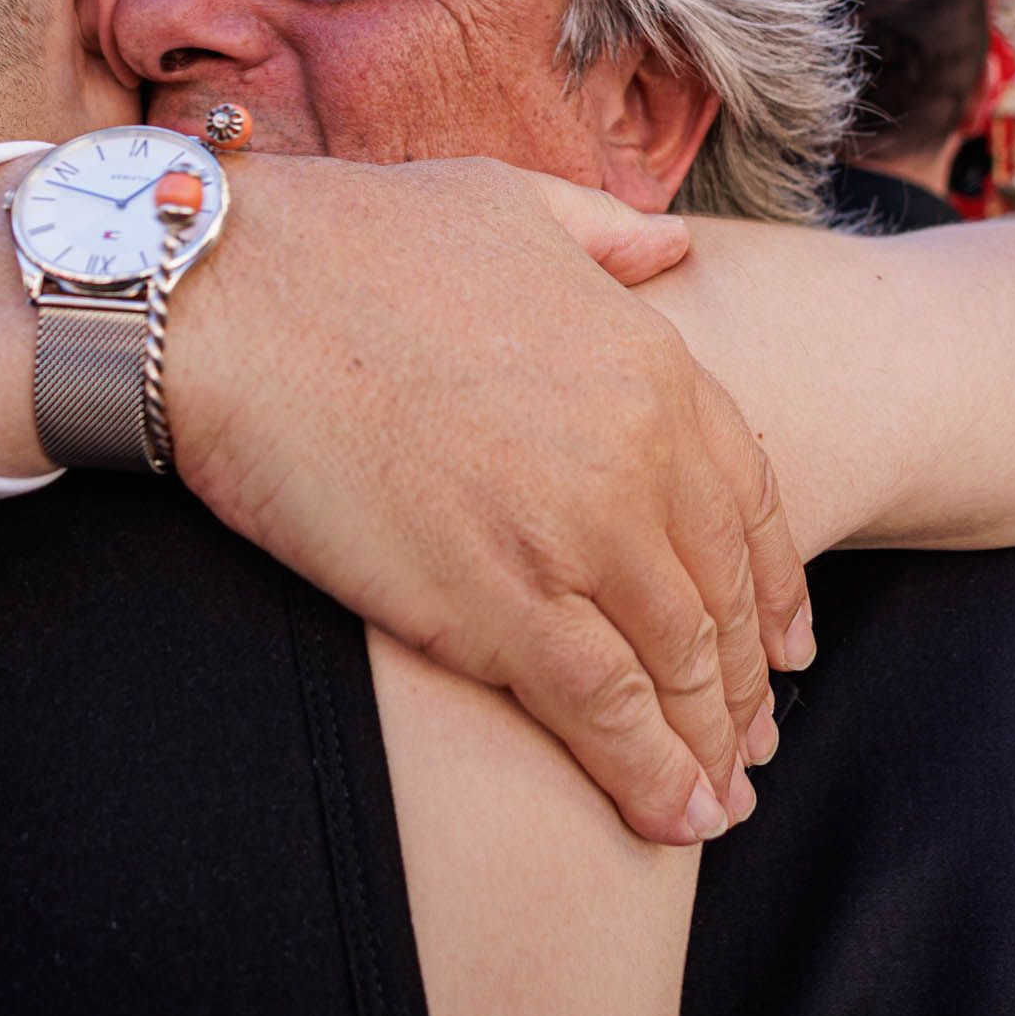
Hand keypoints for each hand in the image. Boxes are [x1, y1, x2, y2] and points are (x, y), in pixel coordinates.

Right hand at [164, 154, 801, 845]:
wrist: (230, 294)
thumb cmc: (347, 240)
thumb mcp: (506, 200)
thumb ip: (604, 233)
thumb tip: (669, 244)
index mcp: (649, 363)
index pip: (749, 501)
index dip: (773, 585)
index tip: (784, 642)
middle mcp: (637, 455)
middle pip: (724, 598)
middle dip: (745, 685)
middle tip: (751, 745)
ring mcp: (575, 534)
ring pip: (678, 667)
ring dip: (708, 748)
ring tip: (716, 802)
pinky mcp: (496, 604)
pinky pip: (603, 711)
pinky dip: (649, 775)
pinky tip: (670, 815)